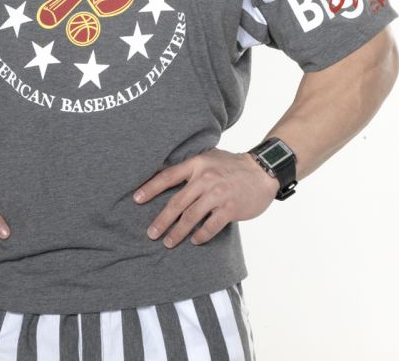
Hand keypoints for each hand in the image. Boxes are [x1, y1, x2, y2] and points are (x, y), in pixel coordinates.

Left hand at [132, 147, 278, 246]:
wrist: (262, 171)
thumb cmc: (232, 165)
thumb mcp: (209, 157)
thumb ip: (190, 166)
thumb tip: (165, 176)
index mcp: (196, 164)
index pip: (167, 176)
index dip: (150, 188)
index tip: (136, 199)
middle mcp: (205, 178)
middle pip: (177, 202)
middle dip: (161, 220)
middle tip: (151, 233)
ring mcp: (217, 194)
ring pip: (191, 217)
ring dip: (177, 232)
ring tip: (168, 242)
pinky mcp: (230, 208)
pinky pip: (210, 227)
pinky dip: (200, 236)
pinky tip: (194, 241)